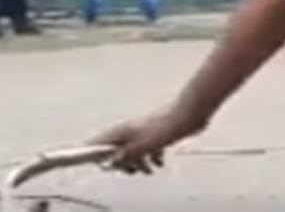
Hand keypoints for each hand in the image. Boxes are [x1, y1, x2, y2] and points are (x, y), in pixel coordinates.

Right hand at [90, 107, 206, 174]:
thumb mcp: (142, 147)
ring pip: (133, 151)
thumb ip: (125, 156)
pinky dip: (151, 157)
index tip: (105, 166)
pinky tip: (159, 161)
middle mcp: (129, 130)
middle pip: (115, 150)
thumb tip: (109, 164)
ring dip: (139, 163)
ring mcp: (142, 131)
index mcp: (121, 131)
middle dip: (122, 163)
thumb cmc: (166, 128)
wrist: (189, 114)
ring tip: (148, 170)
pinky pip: (148, 149)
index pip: (97, 142)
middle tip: (132, 170)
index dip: (96, 156)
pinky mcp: (156, 133)